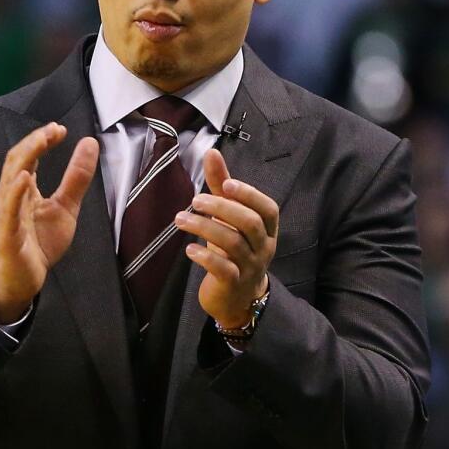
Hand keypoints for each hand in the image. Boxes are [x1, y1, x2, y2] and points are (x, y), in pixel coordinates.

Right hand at [0, 122, 98, 322]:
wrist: (24, 280)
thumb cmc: (38, 243)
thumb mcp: (65, 207)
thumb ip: (76, 178)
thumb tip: (89, 143)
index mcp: (22, 189)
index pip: (28, 156)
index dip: (41, 139)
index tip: (61, 129)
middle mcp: (10, 197)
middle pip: (17, 161)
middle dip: (34, 142)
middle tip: (54, 129)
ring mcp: (5, 215)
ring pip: (10, 181)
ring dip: (26, 158)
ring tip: (42, 141)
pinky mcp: (6, 235)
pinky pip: (8, 212)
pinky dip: (15, 194)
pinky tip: (25, 178)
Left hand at [177, 149, 276, 328]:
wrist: (237, 297)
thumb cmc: (234, 249)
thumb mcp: (230, 216)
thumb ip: (222, 185)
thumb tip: (212, 152)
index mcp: (267, 229)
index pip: (267, 209)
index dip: (249, 195)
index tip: (226, 184)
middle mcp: (264, 247)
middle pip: (250, 224)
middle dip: (222, 209)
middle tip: (195, 201)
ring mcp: (250, 267)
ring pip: (233, 244)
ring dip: (205, 228)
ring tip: (180, 220)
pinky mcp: (233, 284)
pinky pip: (223, 269)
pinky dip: (205, 257)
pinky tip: (189, 249)